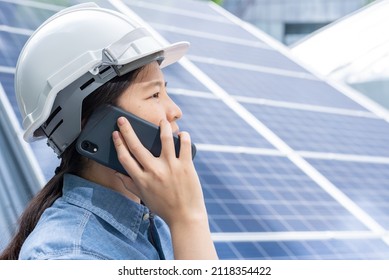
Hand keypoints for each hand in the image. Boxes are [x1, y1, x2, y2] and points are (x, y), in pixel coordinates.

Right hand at [112, 116, 217, 258]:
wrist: (185, 217)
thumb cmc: (164, 207)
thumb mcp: (143, 196)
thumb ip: (129, 183)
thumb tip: (117, 172)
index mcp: (142, 179)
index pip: (125, 157)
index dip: (118, 143)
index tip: (115, 133)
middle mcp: (154, 171)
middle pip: (137, 145)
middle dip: (127, 130)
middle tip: (123, 119)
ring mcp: (171, 167)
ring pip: (164, 139)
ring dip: (162, 127)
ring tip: (162, 121)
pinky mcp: (186, 166)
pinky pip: (184, 146)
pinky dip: (184, 137)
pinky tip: (181, 134)